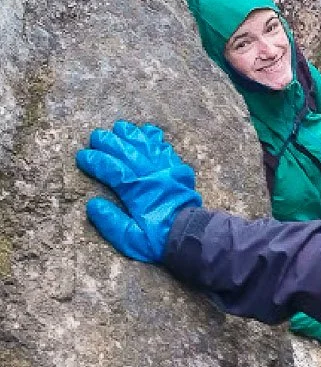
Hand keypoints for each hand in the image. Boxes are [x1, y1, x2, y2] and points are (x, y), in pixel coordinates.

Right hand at [76, 121, 201, 261]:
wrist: (191, 235)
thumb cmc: (159, 239)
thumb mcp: (131, 239)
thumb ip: (111, 222)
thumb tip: (93, 204)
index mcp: (137, 191)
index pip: (112, 170)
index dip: (96, 161)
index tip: (83, 156)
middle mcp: (151, 175)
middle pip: (127, 151)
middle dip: (110, 142)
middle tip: (95, 136)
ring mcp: (166, 170)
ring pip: (146, 145)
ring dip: (132, 135)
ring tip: (119, 126)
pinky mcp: (178, 170)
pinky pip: (164, 149)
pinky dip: (155, 139)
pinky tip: (148, 132)